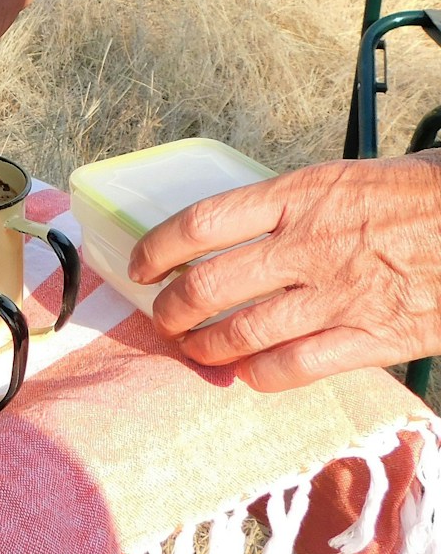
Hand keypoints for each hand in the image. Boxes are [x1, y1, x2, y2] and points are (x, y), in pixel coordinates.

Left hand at [132, 153, 440, 391]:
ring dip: (205, 348)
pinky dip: (260, 375)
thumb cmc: (425, 194)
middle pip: (208, 286)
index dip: (156, 249)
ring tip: (196, 350)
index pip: (200, 223)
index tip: (140, 266)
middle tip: (163, 319)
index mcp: (301, 195)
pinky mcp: (375, 337)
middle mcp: (310, 245)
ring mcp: (340, 295)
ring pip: (242, 332)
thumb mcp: (352, 178)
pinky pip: (294, 367)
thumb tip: (245, 226)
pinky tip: (249, 373)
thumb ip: (297, 204)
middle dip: (171, 310)